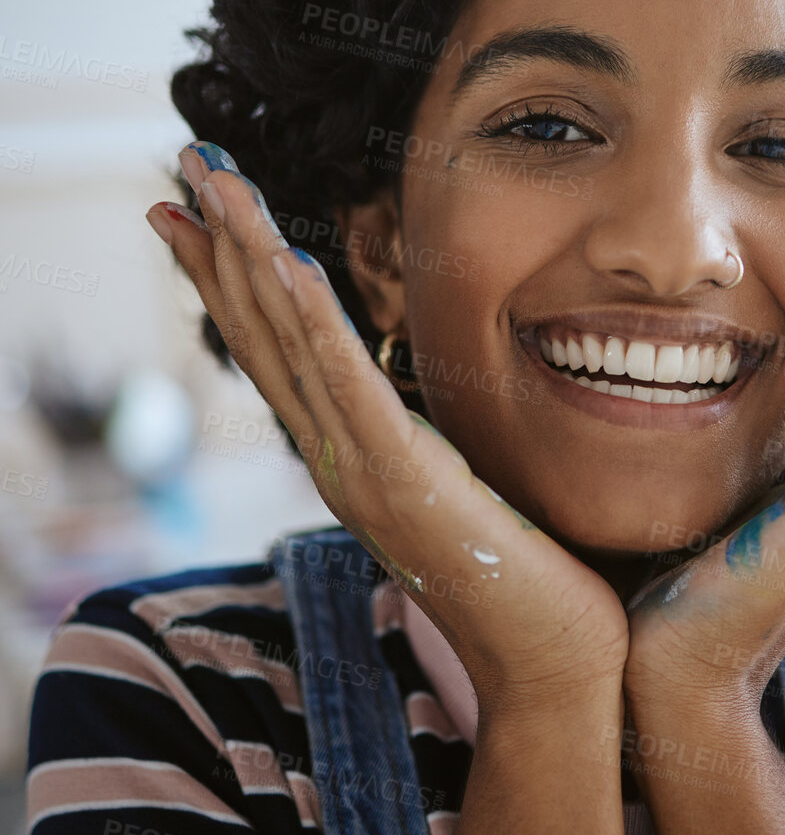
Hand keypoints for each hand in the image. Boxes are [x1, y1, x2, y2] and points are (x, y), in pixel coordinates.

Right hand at [147, 142, 630, 720]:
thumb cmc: (525, 581)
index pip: (276, 351)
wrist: (553, 669)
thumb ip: (432, 443)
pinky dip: (311, 322)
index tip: (197, 210)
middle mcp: (337, 460)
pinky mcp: (406, 481)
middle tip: (182, 165)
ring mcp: (362, 472)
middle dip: (218, 243)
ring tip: (211, 182)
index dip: (230, 276)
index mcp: (351, 457)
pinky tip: (284, 263)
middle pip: (259, 334)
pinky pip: (347, 386)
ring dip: (246, 256)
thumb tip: (431, 408)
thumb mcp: (465, 489)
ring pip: (287, 344)